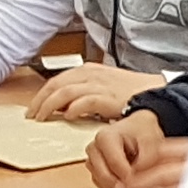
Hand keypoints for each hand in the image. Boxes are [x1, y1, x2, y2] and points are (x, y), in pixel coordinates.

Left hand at [30, 64, 162, 121]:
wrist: (155, 92)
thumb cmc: (131, 92)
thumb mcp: (104, 87)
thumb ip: (85, 93)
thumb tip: (66, 107)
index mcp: (88, 70)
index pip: (56, 80)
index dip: (41, 94)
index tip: (33, 108)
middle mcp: (91, 74)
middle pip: (55, 84)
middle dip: (40, 100)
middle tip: (32, 115)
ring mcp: (99, 85)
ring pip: (64, 92)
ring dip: (49, 105)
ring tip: (43, 118)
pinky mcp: (108, 97)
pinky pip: (84, 101)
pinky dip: (73, 109)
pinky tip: (68, 117)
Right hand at [84, 112, 187, 187]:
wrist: (140, 130)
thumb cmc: (144, 132)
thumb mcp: (151, 142)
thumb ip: (145, 160)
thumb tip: (136, 180)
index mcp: (105, 137)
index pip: (114, 163)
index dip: (129, 177)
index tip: (141, 184)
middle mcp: (94, 148)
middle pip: (104, 175)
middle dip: (122, 187)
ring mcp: (92, 161)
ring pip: (102, 183)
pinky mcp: (95, 172)